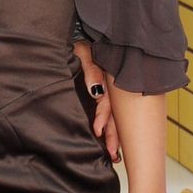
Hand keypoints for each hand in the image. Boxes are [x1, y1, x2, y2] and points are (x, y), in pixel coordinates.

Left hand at [72, 40, 120, 162]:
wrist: (76, 37)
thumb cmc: (80, 43)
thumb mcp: (83, 51)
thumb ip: (91, 69)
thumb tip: (97, 91)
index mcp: (107, 78)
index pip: (108, 102)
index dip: (104, 117)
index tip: (97, 130)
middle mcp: (110, 88)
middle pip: (116, 115)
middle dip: (114, 135)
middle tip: (113, 154)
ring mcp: (106, 92)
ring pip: (115, 117)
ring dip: (115, 136)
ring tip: (115, 156)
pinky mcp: (100, 94)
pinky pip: (108, 114)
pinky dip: (110, 129)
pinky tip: (113, 145)